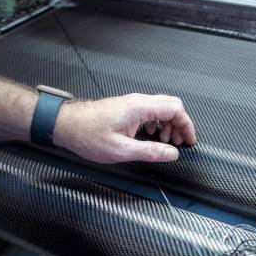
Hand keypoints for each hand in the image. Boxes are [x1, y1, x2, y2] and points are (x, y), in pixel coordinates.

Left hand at [53, 93, 196, 163]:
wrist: (66, 125)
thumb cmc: (87, 134)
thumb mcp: (122, 150)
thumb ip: (150, 151)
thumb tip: (172, 153)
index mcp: (139, 107)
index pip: (175, 109)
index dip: (187, 125)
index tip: (190, 140)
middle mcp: (137, 101)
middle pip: (172, 106)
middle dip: (180, 124)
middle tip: (180, 142)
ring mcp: (132, 103)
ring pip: (162, 108)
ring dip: (169, 125)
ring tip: (166, 142)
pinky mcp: (127, 108)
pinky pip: (151, 111)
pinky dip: (158, 123)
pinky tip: (152, 136)